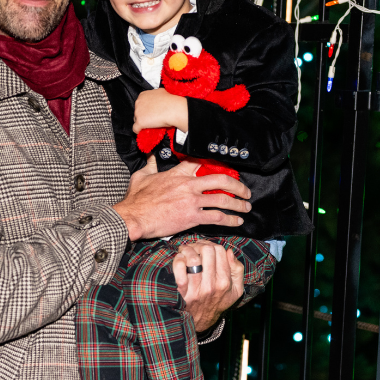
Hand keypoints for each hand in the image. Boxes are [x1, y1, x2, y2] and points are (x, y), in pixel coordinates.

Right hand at [112, 164, 249, 241]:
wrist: (134, 217)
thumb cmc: (136, 200)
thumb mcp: (141, 177)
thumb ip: (150, 166)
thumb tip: (150, 158)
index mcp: (177, 173)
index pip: (200, 163)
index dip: (214, 165)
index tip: (224, 170)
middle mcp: (188, 185)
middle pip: (221, 180)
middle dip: (237, 185)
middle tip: (245, 191)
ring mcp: (192, 201)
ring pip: (223, 199)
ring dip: (238, 204)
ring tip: (246, 207)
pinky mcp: (192, 217)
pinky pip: (217, 217)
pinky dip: (230, 220)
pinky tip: (237, 221)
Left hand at [133, 88, 188, 133]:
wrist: (173, 109)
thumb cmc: (169, 101)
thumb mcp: (160, 92)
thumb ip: (154, 96)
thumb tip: (157, 98)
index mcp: (142, 95)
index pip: (139, 104)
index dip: (145, 109)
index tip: (149, 112)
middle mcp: (138, 103)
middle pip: (137, 111)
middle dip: (143, 115)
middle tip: (151, 118)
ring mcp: (138, 113)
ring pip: (136, 120)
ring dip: (142, 122)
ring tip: (150, 124)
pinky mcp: (140, 122)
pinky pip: (135, 128)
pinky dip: (139, 130)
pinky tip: (143, 131)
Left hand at [172, 241, 244, 331]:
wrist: (201, 320)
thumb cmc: (217, 301)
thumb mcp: (236, 290)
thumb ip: (237, 270)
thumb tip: (230, 252)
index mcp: (225, 282)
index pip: (220, 251)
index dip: (211, 244)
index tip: (205, 247)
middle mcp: (211, 285)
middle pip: (207, 251)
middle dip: (199, 244)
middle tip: (194, 247)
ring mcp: (196, 289)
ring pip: (192, 257)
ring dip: (188, 249)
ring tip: (186, 251)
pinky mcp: (182, 291)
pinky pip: (179, 268)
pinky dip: (178, 259)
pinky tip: (179, 260)